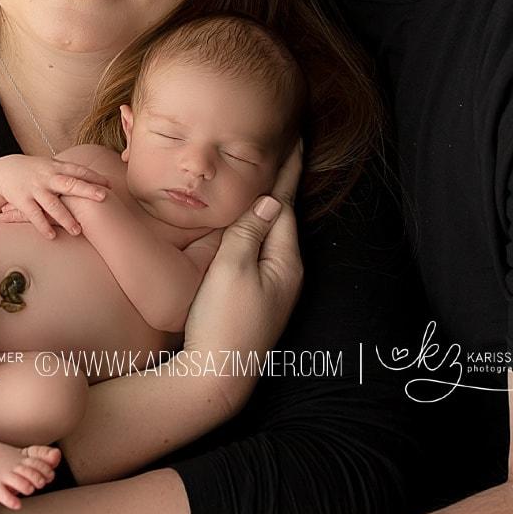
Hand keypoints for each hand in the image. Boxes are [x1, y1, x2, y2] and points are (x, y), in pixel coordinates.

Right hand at [0, 154, 110, 239]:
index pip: (78, 171)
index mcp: (56, 167)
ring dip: (65, 218)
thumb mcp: (50, 165)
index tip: (109, 184)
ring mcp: (35, 189)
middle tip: (103, 197)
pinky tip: (52, 236)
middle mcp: (47, 177)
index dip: (94, 177)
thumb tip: (96, 178)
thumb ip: (69, 172)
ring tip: (77, 231)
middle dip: (86, 190)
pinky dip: (43, 225)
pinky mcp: (22, 200)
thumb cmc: (33, 171)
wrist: (2, 171)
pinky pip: (34, 215)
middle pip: (70, 183)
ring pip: (52, 203)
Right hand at [179, 141, 304, 408]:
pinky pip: (258, 251)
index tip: (295, 138)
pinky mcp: (256, 297)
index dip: (287, 170)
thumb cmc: (224, 321)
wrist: (217, 375)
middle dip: (278, 183)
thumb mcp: (233, 268)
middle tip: (281, 147)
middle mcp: (285, 271)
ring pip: (269, 235)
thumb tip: (270, 201)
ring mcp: (272, 286)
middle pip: (281, 217)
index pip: (286, 202)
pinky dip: (253, 230)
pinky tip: (246, 225)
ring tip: (263, 177)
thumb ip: (250, 231)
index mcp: (285, 260)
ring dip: (266, 206)